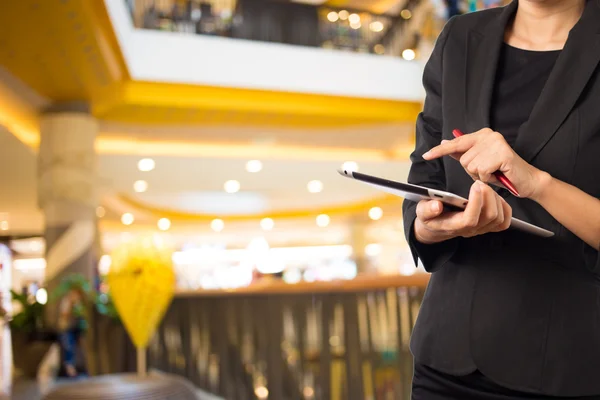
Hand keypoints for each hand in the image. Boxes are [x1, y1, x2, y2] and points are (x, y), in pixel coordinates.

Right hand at [414, 181, 511, 243]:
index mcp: (453, 226)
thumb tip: (436, 206)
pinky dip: (504, 207)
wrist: (437, 227)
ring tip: (485, 188)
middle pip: (489, 217)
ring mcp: (480, 230)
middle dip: (488, 196)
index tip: (475, 186)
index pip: (470, 220)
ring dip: (495, 199)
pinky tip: (495, 197)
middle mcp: (470, 230)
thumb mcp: (421, 211)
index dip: (476, 203)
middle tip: (480, 182)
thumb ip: (426, 209)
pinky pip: (504, 221)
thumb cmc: (430, 217)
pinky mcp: (488, 227)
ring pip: (498, 218)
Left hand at [422, 128, 549, 199]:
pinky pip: (481, 171)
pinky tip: (498, 174)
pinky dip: (488, 178)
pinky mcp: (502, 153)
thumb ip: (463, 153)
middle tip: (488, 171)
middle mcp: (488, 135)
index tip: (426, 156)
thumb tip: (444, 143)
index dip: (440, 151)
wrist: (526, 181)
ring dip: (480, 176)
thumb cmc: (502, 172)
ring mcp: (496, 143)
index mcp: (482, 135)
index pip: (456, 143)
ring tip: (494, 173)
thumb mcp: (479, 163)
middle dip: (472, 171)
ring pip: (471, 166)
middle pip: (463, 159)